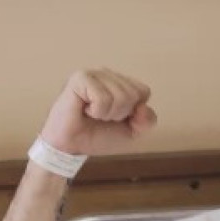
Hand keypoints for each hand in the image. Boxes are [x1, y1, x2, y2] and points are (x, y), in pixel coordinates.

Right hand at [39, 69, 156, 155]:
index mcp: (120, 82)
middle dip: (120, 113)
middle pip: (133, 94)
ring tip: (92, 113)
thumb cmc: (98, 135)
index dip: (134, 112)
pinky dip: (97, 111)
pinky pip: (103, 98)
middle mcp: (108, 74)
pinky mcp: (80, 78)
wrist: (72, 146)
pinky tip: (84, 110)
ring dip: (107, 114)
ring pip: (120, 96)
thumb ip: (147, 120)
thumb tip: (143, 106)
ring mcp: (94, 74)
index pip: (144, 92)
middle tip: (101, 116)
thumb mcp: (132, 132)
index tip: (116, 118)